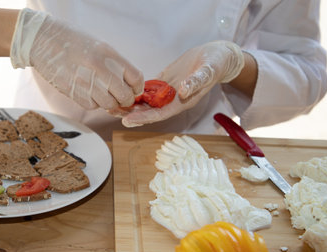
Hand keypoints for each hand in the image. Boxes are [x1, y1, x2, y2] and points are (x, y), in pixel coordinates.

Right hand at [10, 8, 143, 109]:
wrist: (43, 40)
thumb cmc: (73, 42)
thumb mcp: (99, 46)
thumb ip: (115, 64)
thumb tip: (129, 84)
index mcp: (110, 55)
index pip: (136, 78)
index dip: (137, 87)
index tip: (134, 89)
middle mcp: (100, 69)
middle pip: (125, 95)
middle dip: (125, 99)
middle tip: (121, 98)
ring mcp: (87, 82)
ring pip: (109, 104)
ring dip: (109, 102)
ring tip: (103, 94)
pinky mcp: (74, 92)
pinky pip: (92, 106)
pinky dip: (94, 103)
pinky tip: (88, 93)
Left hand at [121, 41, 243, 126]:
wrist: (216, 57)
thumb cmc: (215, 65)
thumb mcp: (208, 71)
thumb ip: (196, 81)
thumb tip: (183, 90)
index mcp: (182, 102)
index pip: (159, 115)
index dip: (143, 118)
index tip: (127, 119)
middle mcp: (172, 100)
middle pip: (147, 111)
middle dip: (129, 113)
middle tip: (110, 111)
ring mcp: (166, 92)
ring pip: (144, 102)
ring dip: (128, 103)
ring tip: (109, 103)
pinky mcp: (163, 82)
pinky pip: (146, 89)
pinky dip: (134, 91)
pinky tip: (119, 89)